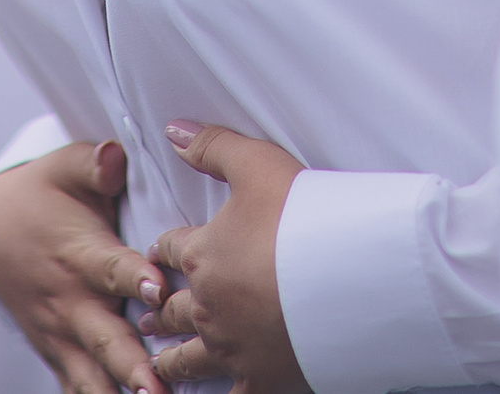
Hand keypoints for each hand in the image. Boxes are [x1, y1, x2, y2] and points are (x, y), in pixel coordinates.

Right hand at [0, 139, 168, 393]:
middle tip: (157, 385)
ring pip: (91, 373)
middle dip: (131, 364)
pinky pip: (75, 387)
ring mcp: (61, 332)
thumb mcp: (63, 168)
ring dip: (116, 392)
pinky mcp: (58, 352)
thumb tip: (115, 155)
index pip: (108, 266)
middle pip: (103, 336)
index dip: (132, 276)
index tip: (156, 288)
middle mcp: (70, 299)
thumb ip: (92, 164)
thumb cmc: (43, 195)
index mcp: (79, 252)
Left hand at [145, 122, 308, 393]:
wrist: (352, 278)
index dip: (164, 250)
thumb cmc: (307, 219)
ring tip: (158, 363)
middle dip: (159, 309)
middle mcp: (209, 304)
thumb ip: (213, 146)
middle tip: (147, 316)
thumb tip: (173, 130)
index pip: (172, 249)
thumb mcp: (258, 164)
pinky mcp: (262, 377)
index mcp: (204, 253)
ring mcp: (233, 346)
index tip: (158, 255)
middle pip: (173, 308)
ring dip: (171, 358)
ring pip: (189, 358)